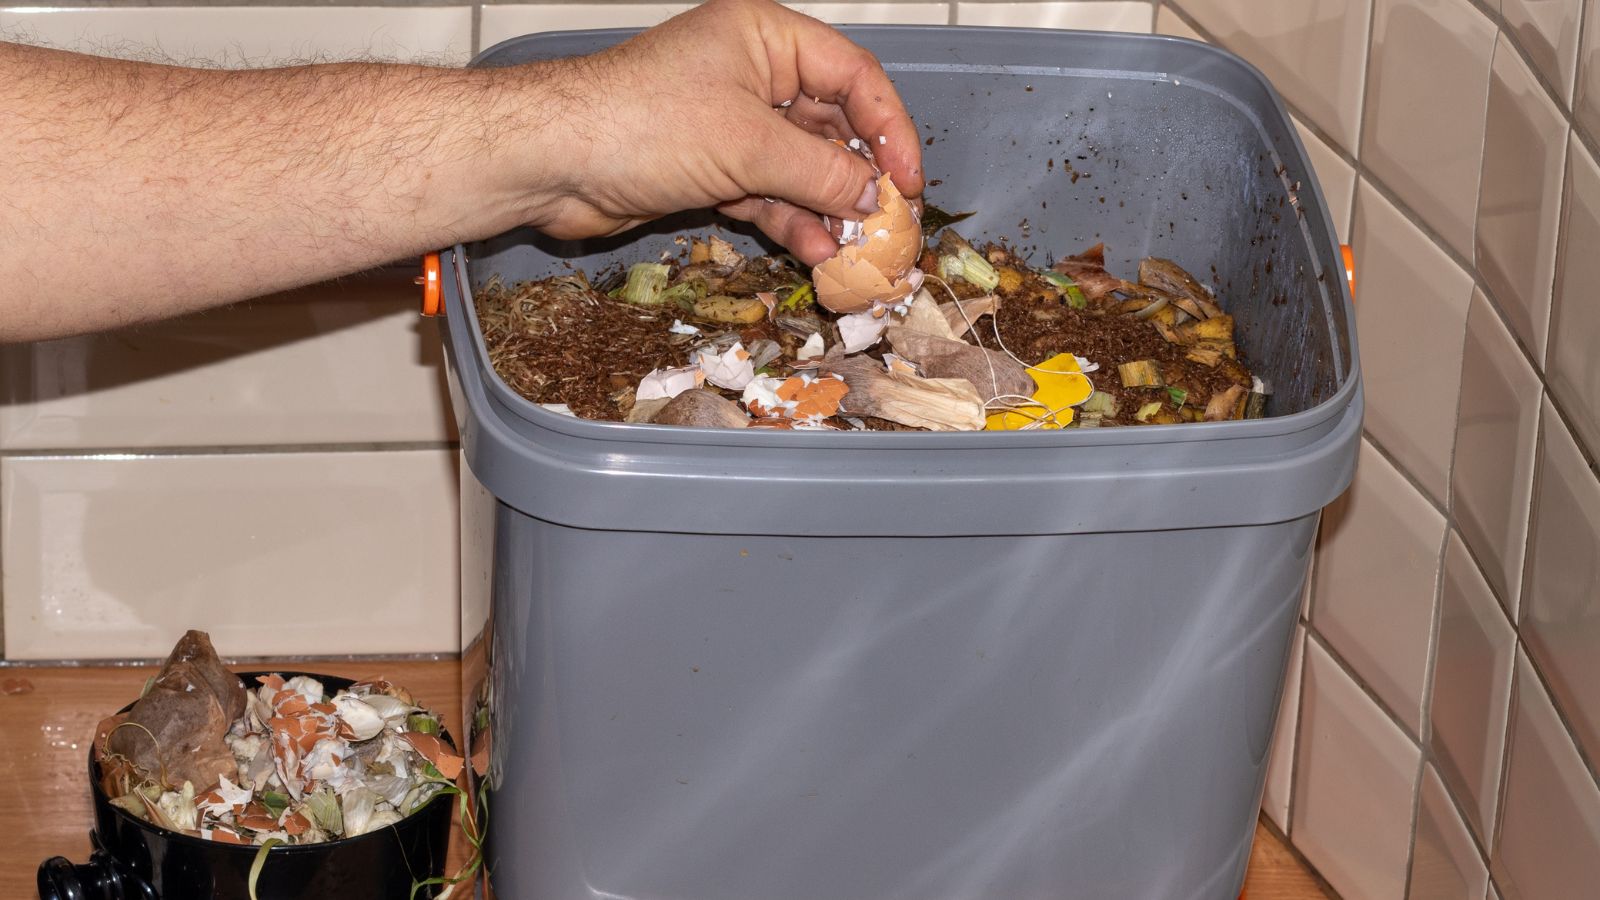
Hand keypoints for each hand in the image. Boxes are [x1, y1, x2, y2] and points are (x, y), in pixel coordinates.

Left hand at [516, 0, 923, 265]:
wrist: (553, 161)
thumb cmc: (640, 123)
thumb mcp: (748, 145)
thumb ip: (820, 172)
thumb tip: (872, 196)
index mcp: (766, 38)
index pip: (854, 76)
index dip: (890, 127)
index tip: (910, 178)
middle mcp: (752, 74)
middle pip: (831, 125)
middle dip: (860, 177)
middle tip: (890, 224)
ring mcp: (729, 124)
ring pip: (800, 167)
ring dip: (829, 209)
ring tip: (856, 251)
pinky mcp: (708, 168)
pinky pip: (768, 194)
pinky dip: (791, 221)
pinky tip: (816, 253)